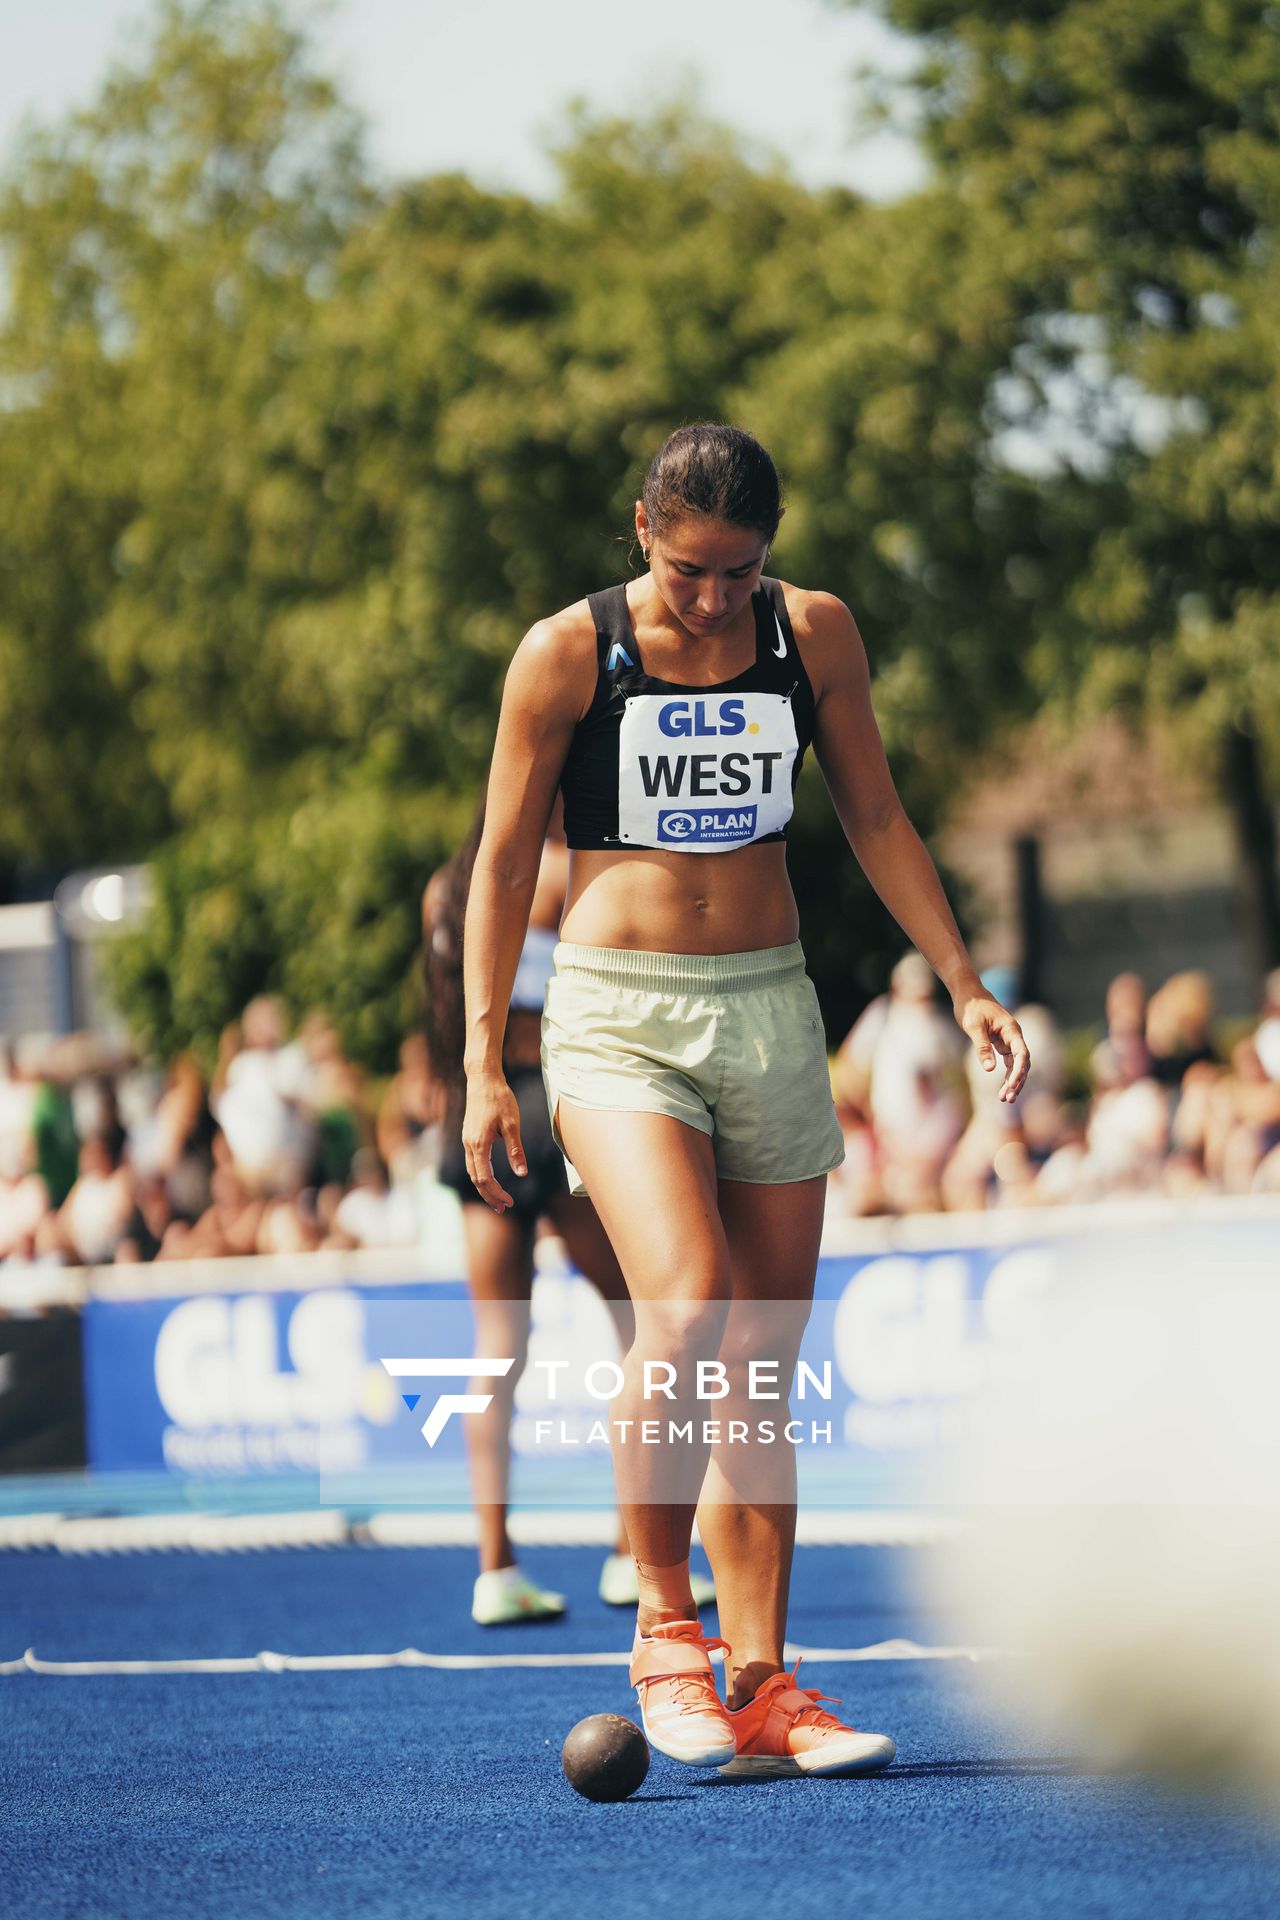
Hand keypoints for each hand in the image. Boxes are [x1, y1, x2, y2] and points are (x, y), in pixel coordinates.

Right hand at [462, 1070, 527, 1211]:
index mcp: (478, 1144)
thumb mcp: (512, 1124)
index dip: (497, 1193)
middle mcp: (468, 1145)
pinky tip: (490, 1178)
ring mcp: (466, 1140)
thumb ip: (516, 1150)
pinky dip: (480, 1175)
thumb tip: (522, 1173)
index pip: (484, 1179)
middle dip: (489, 1196)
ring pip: (471, 1171)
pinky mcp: (469, 1136)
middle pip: (475, 1179)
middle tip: (504, 1208)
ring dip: (484, 1187)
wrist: (483, 1079)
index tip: (510, 1202)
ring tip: (498, 1198)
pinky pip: (471, 1162)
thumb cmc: (499, 1099)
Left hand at [955, 993, 1030, 1103]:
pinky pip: (1008, 1062)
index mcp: (1011, 1030)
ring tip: (1005, 1099)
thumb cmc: (971, 1007)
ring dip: (1012, 1081)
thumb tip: (990, 1069)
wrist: (968, 994)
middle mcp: (1013, 1036)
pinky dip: (1006, 1075)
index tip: (1012, 1084)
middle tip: (1008, 1098)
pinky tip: (1003, 1088)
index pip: (1022, 1053)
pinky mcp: (1001, 1043)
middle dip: (1017, 1081)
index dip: (1019, 1070)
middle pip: (1022, 1062)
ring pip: (1016, 1065)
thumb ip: (982, 1047)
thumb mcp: (974, 1027)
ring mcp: (1009, 1040)